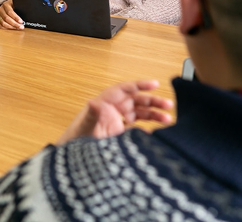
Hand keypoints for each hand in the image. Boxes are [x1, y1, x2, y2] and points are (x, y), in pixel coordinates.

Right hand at [0, 0, 23, 29]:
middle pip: (6, 18)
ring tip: (18, 28)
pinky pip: (0, 26)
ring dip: (11, 27)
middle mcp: (1, 9)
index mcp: (5, 4)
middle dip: (15, 24)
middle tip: (21, 27)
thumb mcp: (17, 4)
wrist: (8, 5)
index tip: (21, 21)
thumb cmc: (14, 5)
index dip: (16, 17)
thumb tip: (27, 13)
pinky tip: (12, 29)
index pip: (10, 12)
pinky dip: (6, 28)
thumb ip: (20, 7)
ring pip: (3, 23)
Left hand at [56, 80, 173, 144]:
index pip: (124, 89)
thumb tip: (94, 102)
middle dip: (152, 101)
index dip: (139, 85)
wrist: (73, 157)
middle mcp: (112, 110)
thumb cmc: (76, 138)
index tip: (155, 84)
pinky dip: (147, 130)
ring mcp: (117, 122)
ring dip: (154, 116)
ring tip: (168, 120)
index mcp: (105, 103)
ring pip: (139, 114)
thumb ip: (92, 115)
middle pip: (136, 101)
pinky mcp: (120, 135)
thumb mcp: (85, 126)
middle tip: (169, 105)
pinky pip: (137, 129)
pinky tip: (156, 135)